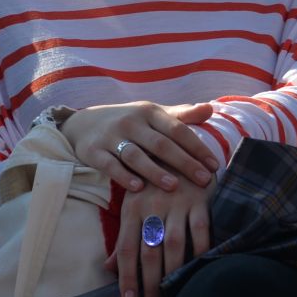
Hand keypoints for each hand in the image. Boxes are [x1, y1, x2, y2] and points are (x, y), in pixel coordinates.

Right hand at [62, 101, 219, 192]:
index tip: (214, 165)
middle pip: (160, 144)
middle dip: (184, 162)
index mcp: (149, 112)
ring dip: (155, 171)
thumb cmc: (129, 122)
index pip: (177, 129)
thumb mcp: (152, 115)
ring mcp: (111, 136)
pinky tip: (138, 188)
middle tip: (204, 181)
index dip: (197, 147)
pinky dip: (124, 176)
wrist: (82, 123)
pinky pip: (110, 165)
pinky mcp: (93, 151)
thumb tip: (210, 108)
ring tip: (173, 186)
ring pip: (135, 155)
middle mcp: (131, 122)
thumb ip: (181, 115)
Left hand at [107, 178, 211, 296]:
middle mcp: (151, 206)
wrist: (182, 150)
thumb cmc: (155, 185)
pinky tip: (199, 271)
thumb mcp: (134, 205)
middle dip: (149, 284)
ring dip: (172, 275)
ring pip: (173, 245)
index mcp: (131, 208)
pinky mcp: (200, 200)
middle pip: (148, 251)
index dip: (126, 276)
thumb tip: (109, 268)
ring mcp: (176, 203)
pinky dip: (201, 251)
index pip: (126, 248)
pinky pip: (201, 230)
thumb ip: (124, 238)